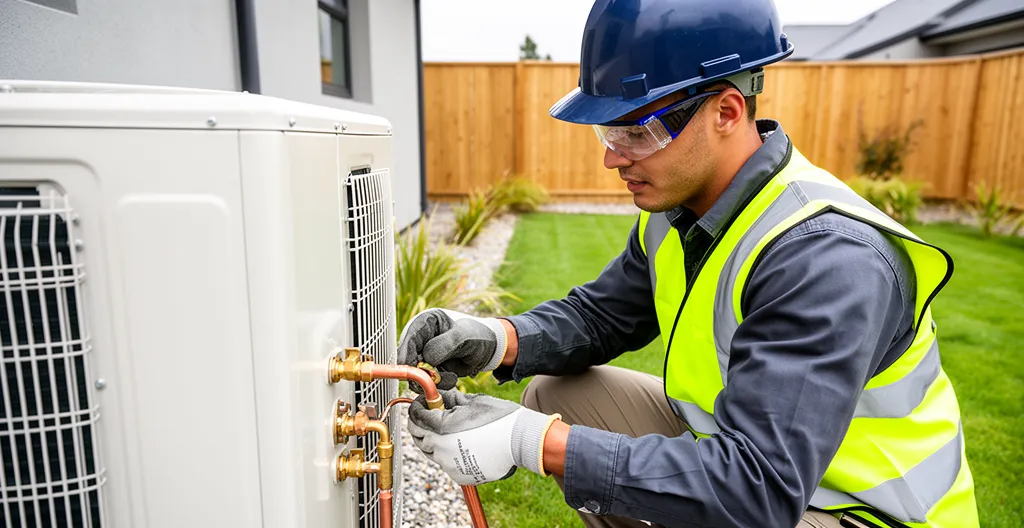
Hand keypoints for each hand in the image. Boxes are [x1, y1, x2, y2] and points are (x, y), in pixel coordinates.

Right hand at [397, 309, 507, 390]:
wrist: (490, 349)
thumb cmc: (478, 335)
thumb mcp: (463, 336)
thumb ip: (444, 345)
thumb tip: (427, 358)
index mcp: (426, 322)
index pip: (409, 337)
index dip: (406, 353)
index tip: (409, 368)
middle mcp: (422, 339)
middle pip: (408, 358)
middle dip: (419, 371)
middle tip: (434, 377)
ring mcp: (426, 355)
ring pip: (417, 373)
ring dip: (432, 379)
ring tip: (452, 376)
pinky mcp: (432, 369)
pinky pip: (428, 381)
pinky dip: (440, 383)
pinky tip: (453, 377)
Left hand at [407, 390, 560, 485]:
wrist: (520, 441)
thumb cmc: (498, 417)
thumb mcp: (471, 402)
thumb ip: (448, 400)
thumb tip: (437, 396)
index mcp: (441, 428)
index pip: (416, 418)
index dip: (417, 408)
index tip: (423, 403)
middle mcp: (441, 449)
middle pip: (419, 438)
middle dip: (422, 426)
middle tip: (433, 416)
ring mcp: (449, 465)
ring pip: (432, 452)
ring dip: (436, 441)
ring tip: (452, 431)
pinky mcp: (459, 476)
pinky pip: (447, 464)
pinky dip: (450, 455)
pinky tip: (464, 445)